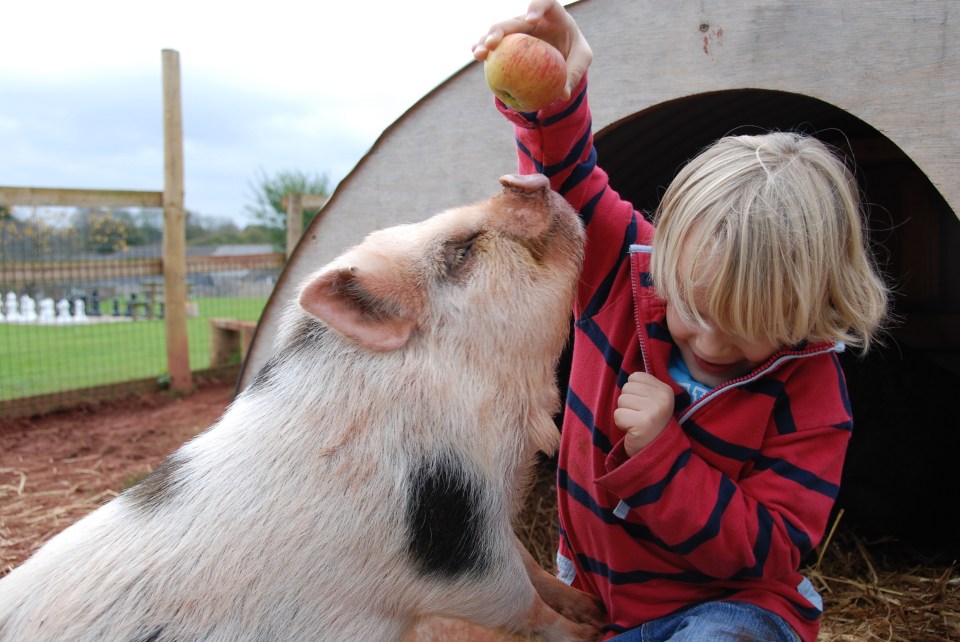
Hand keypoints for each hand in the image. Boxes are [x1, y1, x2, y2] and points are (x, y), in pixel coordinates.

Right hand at [472, 0, 592, 100]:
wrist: (564, 52)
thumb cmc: (574, 51)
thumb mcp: (582, 58)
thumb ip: (575, 72)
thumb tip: (563, 94)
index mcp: (554, 15)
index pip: (545, 3)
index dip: (536, 7)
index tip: (531, 20)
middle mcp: (532, 19)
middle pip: (514, 20)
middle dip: (500, 30)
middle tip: (491, 44)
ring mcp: (518, 31)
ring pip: (499, 32)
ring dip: (486, 41)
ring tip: (478, 55)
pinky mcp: (509, 43)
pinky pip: (495, 46)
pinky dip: (486, 51)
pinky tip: (478, 58)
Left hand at [613, 372, 674, 456]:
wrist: (657, 453)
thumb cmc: (650, 424)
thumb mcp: (653, 401)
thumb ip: (643, 387)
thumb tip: (627, 376)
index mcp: (666, 389)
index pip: (634, 377)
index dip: (633, 392)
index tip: (643, 406)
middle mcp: (662, 398)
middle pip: (626, 388)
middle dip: (627, 403)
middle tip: (639, 416)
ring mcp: (654, 410)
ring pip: (621, 400)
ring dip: (624, 413)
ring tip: (636, 423)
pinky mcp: (642, 423)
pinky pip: (618, 415)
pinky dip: (621, 424)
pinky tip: (632, 430)